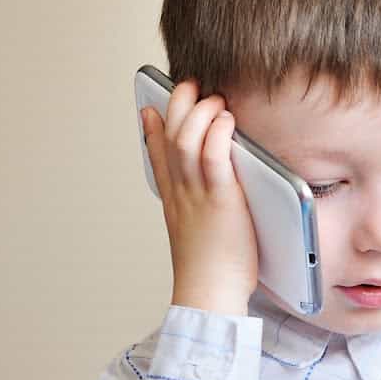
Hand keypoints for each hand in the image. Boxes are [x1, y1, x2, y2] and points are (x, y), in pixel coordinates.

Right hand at [141, 80, 257, 315]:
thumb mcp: (194, 228)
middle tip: (192, 86)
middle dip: (178, 103)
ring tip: (215, 99)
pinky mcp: (220, 201)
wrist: (209, 293)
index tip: (154, 106)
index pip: (156, 152)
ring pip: (187, 139)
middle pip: (170, 134)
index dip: (154, 124)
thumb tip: (200, 193)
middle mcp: (180, 191)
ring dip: (200, 112)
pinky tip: (226, 121)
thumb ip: (196, 202)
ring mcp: (197, 194)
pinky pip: (214, 159)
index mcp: (174, 198)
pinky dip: (218, 134)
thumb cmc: (211, 267)